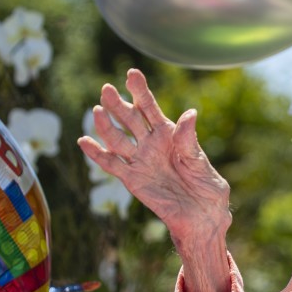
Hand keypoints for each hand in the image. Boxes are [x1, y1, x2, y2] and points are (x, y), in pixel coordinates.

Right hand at [77, 69, 231, 246]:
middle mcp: (151, 144)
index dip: (140, 91)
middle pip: (130, 119)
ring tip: (98, 110)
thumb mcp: (201, 163)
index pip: (151, 108)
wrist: (202, 217)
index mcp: (170, 135)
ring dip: (106, 125)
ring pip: (118, 139)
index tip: (131, 74)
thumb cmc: (207, 188)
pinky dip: (97, 154)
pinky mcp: (133, 180)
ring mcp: (140, 161)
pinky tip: (84, 141)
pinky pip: (112, 165)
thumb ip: (189, 142)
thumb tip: (190, 114)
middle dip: (119, 104)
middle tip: (107, 89)